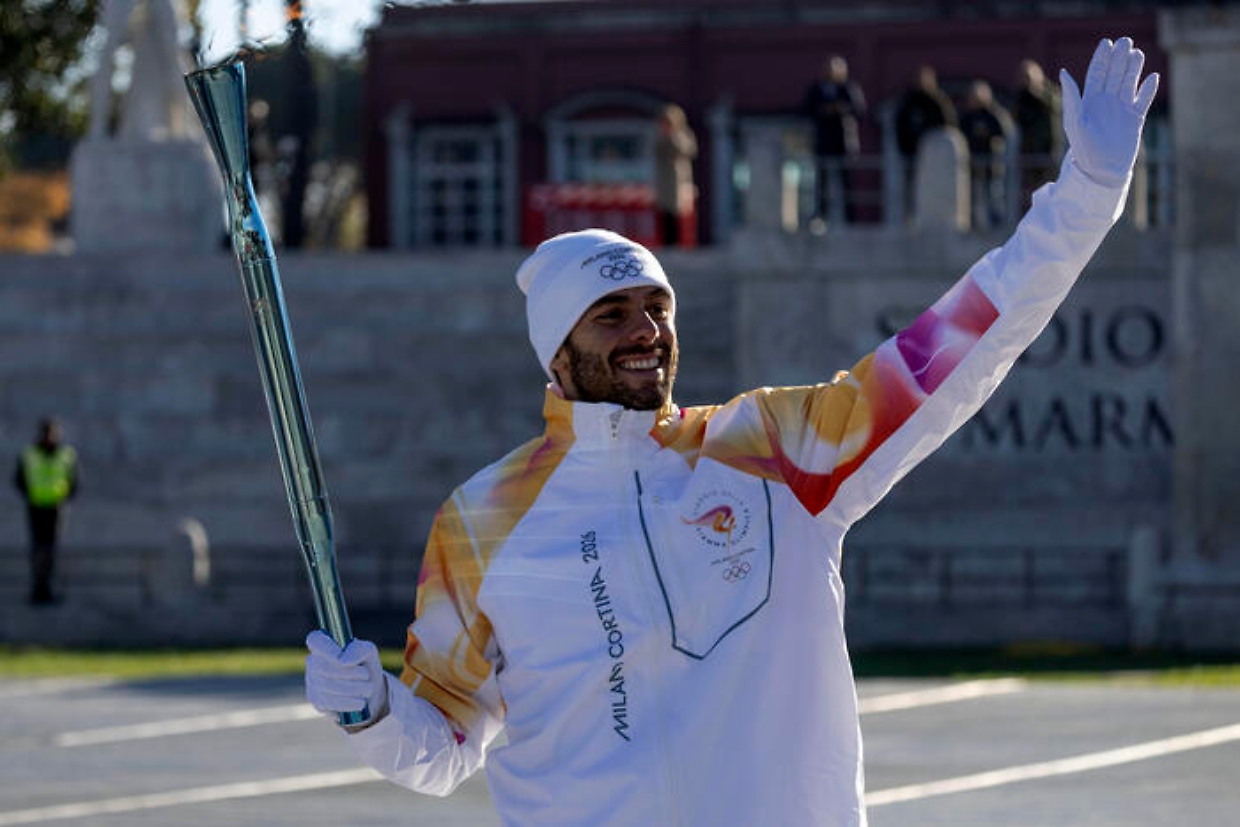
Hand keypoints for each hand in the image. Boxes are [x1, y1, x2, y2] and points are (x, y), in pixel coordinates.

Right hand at [305, 630, 388, 725]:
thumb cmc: (365, 665)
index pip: (315, 640)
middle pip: (323, 667)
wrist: (368, 691)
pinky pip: (328, 703)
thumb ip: (359, 650)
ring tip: (368, 689)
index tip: (342, 657)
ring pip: (327, 686)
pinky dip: (348, 703)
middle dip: (349, 673)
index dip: (326, 648)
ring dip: (353, 689)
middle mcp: (313, 662)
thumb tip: (343, 661)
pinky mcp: (316, 701)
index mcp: (324, 644)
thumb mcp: (368, 653)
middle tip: (366, 675)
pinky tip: (360, 702)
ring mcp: (312, 682)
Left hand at [1060, 37, 1158, 187]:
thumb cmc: (1083, 148)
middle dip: (1119, 57)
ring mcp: (1121, 109)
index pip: (1096, 74)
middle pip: (1114, 74)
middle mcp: (1106, 102)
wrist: (1101, 171)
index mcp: (1090, 101)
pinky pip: (1143, 100)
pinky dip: (1149, 89)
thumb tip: (1063, 72)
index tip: (1106, 42)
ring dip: (1133, 68)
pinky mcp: (1135, 119)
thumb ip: (1071, 97)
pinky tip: (1153, 77)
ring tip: (1137, 54)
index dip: (1101, 58)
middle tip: (1125, 41)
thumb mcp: (1074, 121)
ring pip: (1129, 82)